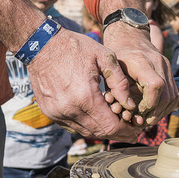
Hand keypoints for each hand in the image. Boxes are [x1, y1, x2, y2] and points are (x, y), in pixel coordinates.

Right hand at [28, 29, 145, 141]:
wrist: (41, 44)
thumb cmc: (76, 47)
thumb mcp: (105, 58)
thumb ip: (119, 83)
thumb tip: (130, 105)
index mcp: (85, 97)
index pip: (111, 126)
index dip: (126, 130)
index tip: (137, 127)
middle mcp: (69, 110)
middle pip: (99, 133)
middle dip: (118, 133)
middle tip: (131, 130)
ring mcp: (57, 113)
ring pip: (85, 132)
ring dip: (102, 131)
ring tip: (118, 125)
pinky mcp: (50, 112)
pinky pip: (72, 126)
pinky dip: (87, 125)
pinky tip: (98, 118)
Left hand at [103, 22, 178, 128]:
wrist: (130, 36)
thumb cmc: (117, 55)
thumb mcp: (111, 70)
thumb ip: (117, 89)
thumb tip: (124, 112)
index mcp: (143, 61)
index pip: (156, 85)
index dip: (149, 103)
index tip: (138, 112)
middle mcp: (159, 63)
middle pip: (167, 95)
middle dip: (155, 113)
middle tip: (141, 122)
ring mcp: (167, 67)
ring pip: (173, 97)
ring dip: (161, 112)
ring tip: (146, 119)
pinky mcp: (170, 71)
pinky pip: (175, 94)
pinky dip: (166, 106)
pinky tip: (154, 112)